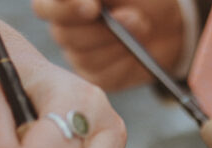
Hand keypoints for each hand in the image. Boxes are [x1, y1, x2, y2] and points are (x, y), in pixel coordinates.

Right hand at [33, 0, 184, 89]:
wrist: (167, 20)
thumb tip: (91, 3)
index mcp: (62, 2)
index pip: (44, 8)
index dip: (65, 9)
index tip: (93, 7)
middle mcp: (64, 29)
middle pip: (66, 36)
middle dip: (102, 29)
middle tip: (134, 17)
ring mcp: (79, 55)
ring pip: (87, 58)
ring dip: (119, 43)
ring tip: (143, 26)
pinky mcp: (98, 76)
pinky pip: (107, 75)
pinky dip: (128, 61)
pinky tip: (140, 50)